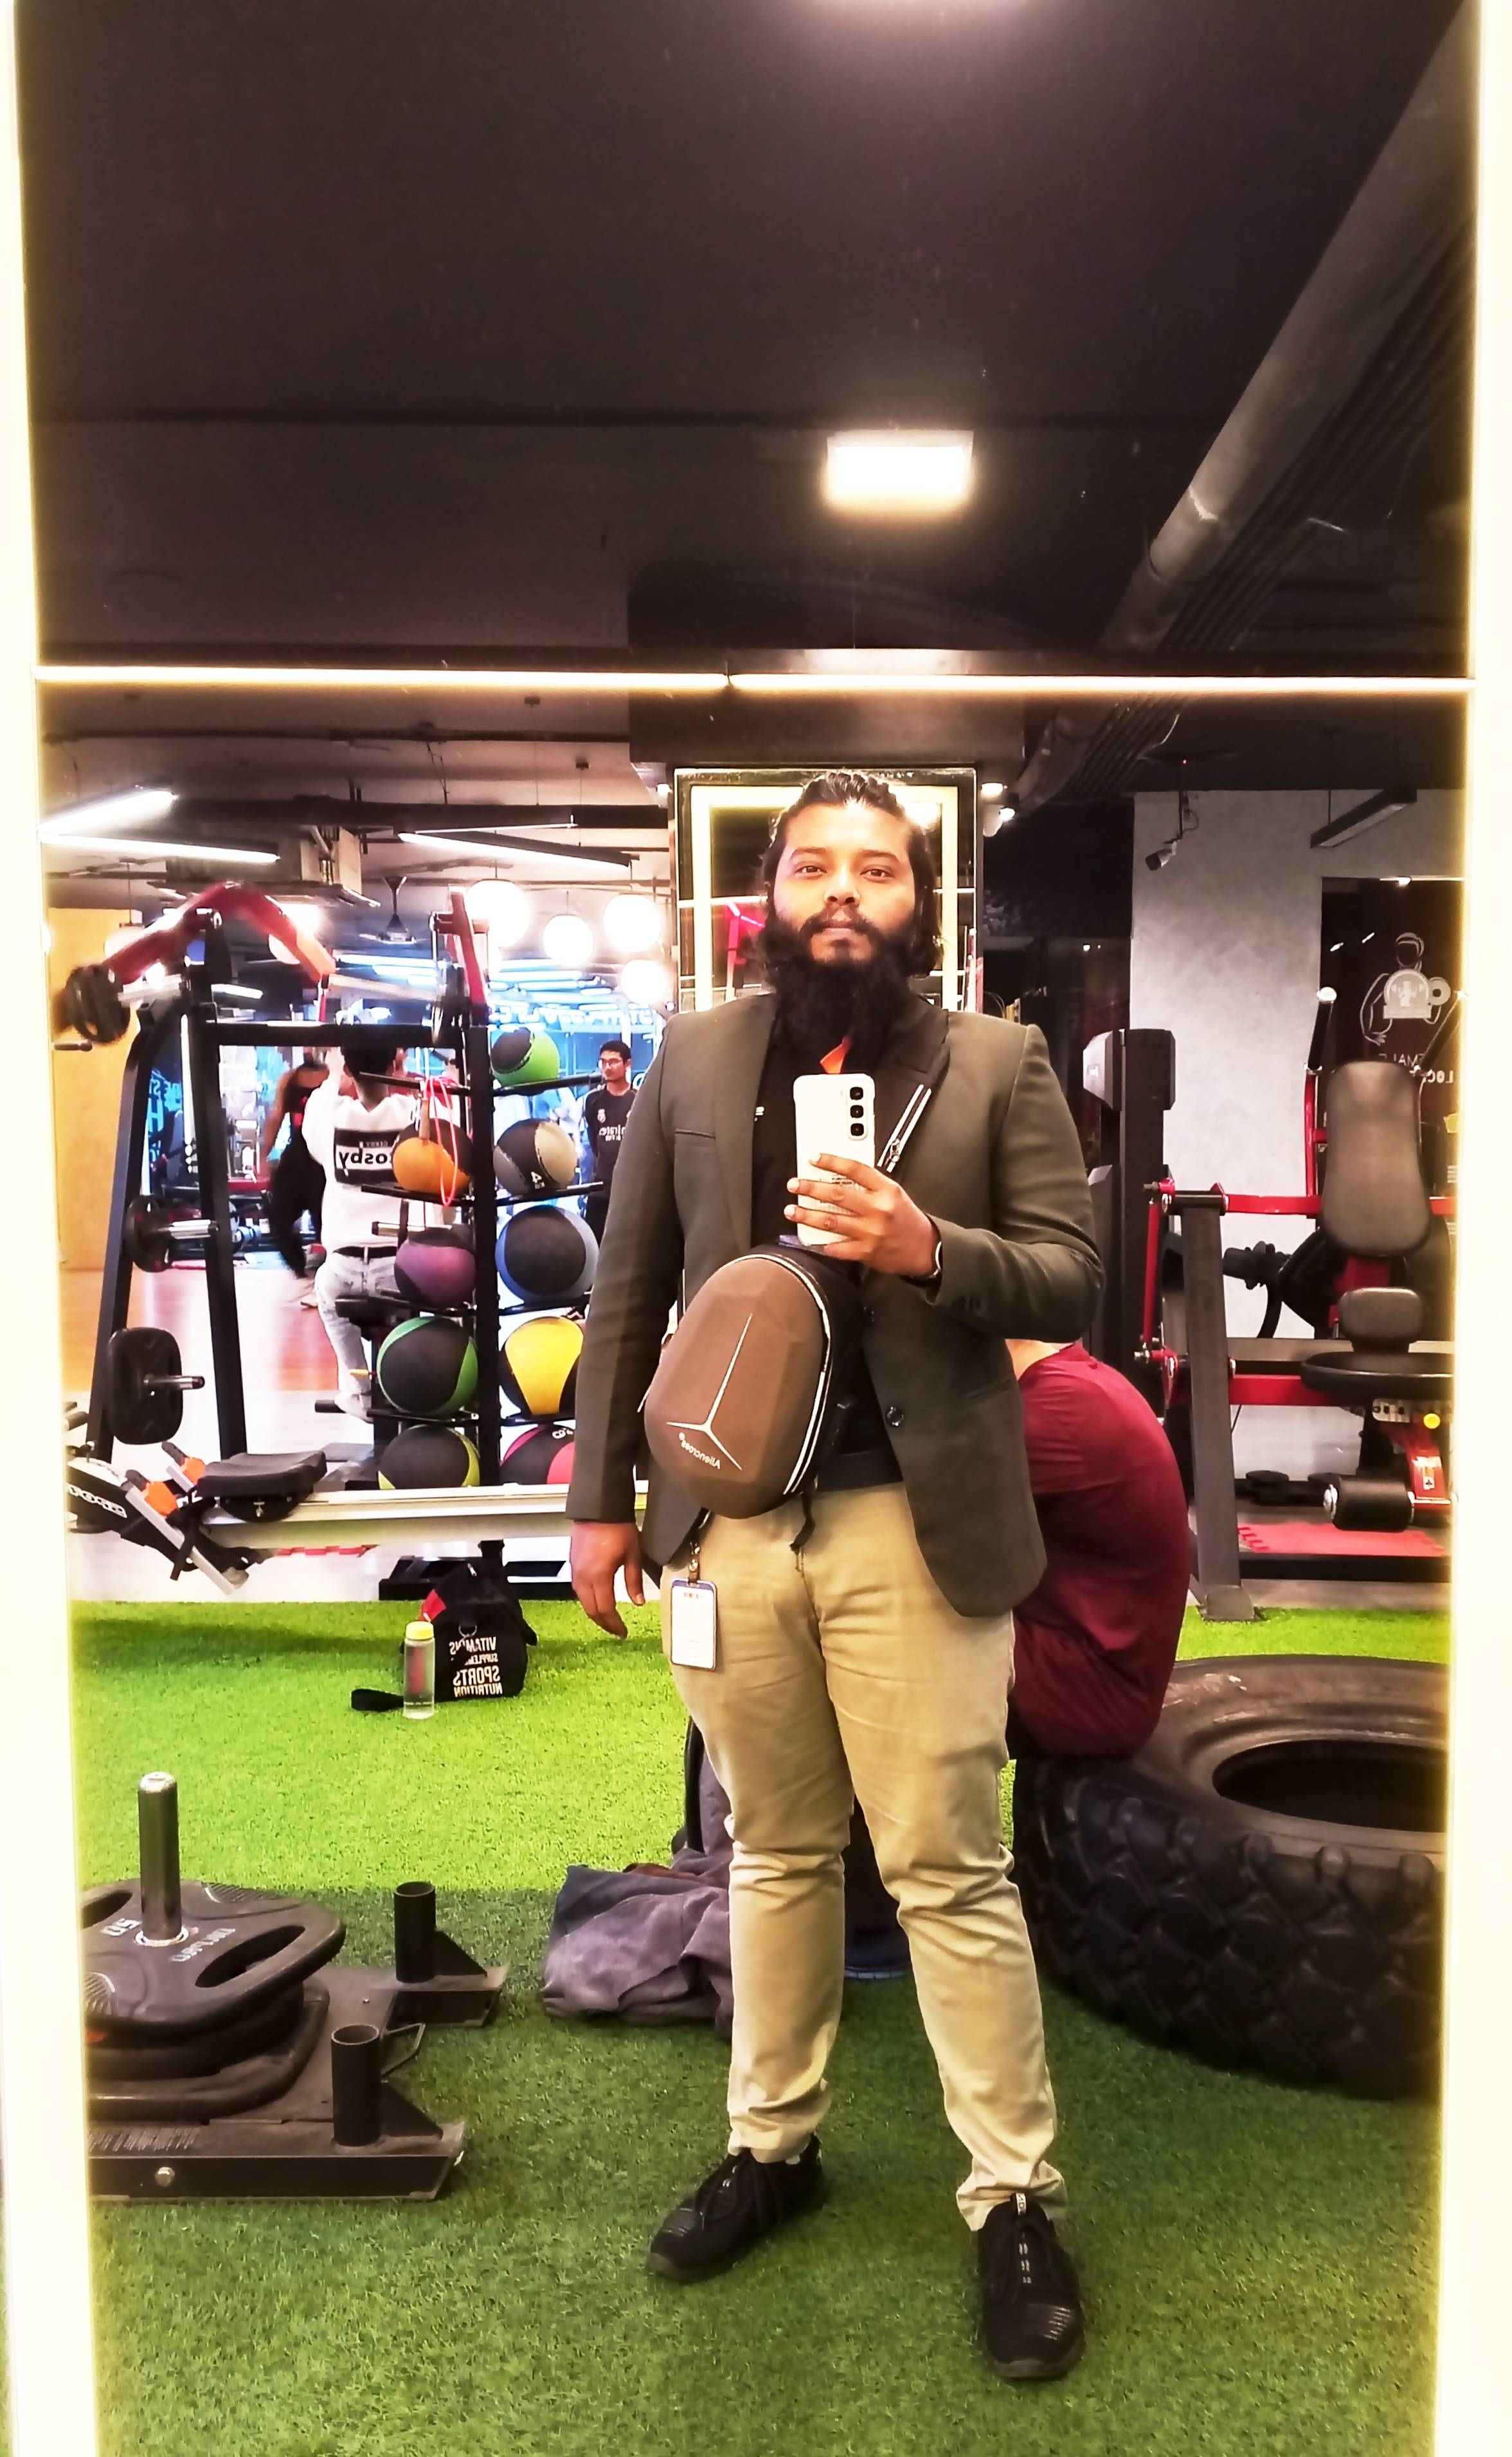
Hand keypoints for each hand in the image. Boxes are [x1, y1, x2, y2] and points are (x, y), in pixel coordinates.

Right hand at [570, 1520, 644, 1637]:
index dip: (613, 1624)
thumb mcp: (633, 1555)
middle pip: (590, 1609)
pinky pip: (578, 1588)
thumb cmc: (617, 1527)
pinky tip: (596, 1598)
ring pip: (582, 1600)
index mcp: (599, 1576)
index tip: (622, 1631)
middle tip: (615, 1629)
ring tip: (606, 1617)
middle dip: (603, 1622)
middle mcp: (583, 1576)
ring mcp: (576, 1569)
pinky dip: (587, 1598)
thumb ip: (634, 1581)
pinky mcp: (573, 1562)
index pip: (605, 1609)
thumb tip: (638, 1602)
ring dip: (594, 1611)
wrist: (599, 1508)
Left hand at [786, 1155, 938, 1276]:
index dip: (831, 1161)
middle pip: (837, 1195)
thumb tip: (839, 1176)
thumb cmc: (907, 1219)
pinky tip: (811, 1240)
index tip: (814, 1158)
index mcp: (885, 1190)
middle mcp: (877, 1209)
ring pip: (832, 1221)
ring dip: (808, 1215)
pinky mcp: (866, 1251)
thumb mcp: (894, 1193)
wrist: (924, 1248)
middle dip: (811, 1188)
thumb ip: (870, 1185)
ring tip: (792, 1210)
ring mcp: (871, 1231)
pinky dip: (823, 1244)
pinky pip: (838, 1248)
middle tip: (795, 1185)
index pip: (854, 1169)